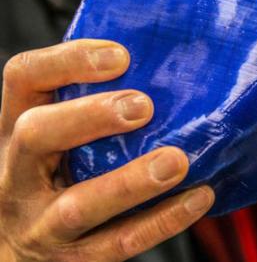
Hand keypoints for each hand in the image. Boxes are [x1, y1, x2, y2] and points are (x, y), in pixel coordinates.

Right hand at [0, 40, 213, 261]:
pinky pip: (116, 243)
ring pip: (78, 204)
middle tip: (143, 106)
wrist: (18, 247)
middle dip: (91, 116)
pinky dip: (161, 220)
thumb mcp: (55, 133)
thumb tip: (159, 65)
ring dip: (130, 181)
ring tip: (176, 162)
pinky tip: (197, 197)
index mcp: (17, 126)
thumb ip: (87, 103)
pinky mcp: (69, 258)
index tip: (121, 56)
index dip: (68, 60)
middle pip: (37, 134)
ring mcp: (39, 221)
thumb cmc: (52, 171)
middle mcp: (18, 172)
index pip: (24, 76)